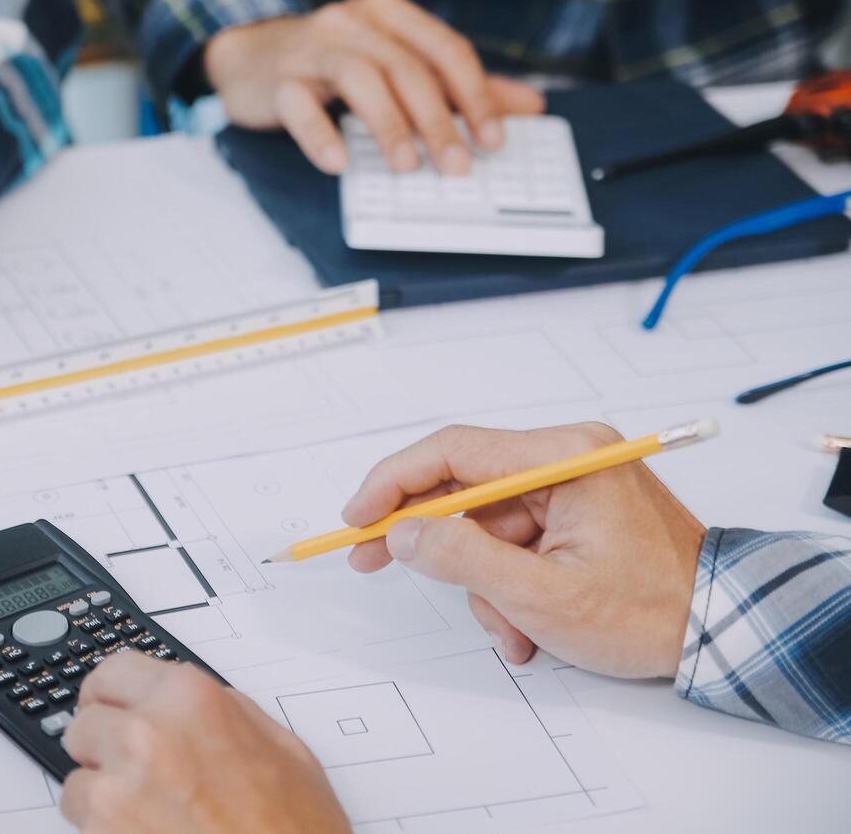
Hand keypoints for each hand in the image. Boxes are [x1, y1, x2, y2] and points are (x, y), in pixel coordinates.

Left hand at [61, 653, 349, 833]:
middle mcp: (147, 734)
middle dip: (106, 746)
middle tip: (140, 772)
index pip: (114, 672)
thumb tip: (190, 703)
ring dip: (104, 794)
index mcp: (190, 700)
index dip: (114, 696)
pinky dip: (105, 832)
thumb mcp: (283, 749)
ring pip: (78, 778)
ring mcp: (118, 790)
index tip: (113, 709)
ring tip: (153, 816)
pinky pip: (82, 822)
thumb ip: (226, 712)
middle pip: (85, 723)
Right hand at [203, 0, 544, 174]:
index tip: (494, 140)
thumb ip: (455, 85)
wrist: (246, 61)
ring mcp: (313, 47)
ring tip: (408, 167)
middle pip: (407, 68)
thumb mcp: (392, 66)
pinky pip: (300, 104)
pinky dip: (320, 134)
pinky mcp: (277, 80)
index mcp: (389, 15)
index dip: (475, 96)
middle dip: (438, 120)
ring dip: (389, 126)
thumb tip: (529, 106)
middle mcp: (353, 21)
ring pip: (360, 79)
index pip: (445, 50)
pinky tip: (337, 163)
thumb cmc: (327, 67)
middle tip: (457, 166)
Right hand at [344, 423, 705, 676]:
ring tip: (511, 630)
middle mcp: (567, 454)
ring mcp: (573, 480)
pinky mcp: (576, 508)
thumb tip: (402, 534)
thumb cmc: (650, 611)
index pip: (453, 451)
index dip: (393, 483)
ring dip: (483, 581)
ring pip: (486, 523)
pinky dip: (509, 581)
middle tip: (373, 561)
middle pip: (463, 484)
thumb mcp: (542, 595)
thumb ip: (462, 559)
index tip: (358, 519)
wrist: (722, 629)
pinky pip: (516, 537)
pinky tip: (526, 624)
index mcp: (564, 456)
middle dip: (430, 539)